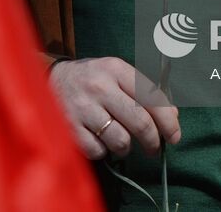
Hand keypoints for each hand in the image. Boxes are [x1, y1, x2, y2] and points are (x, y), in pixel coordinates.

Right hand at [49, 56, 181, 160]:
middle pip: (140, 122)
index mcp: (116, 69)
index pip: (152, 97)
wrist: (45, 81)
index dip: (168, 121)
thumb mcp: (116, 75)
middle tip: (154, 148)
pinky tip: (99, 140)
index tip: (174, 135)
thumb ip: (143, 92)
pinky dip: (103, 151)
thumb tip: (173, 116)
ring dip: (126, 147)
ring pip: (121, 141)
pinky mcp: (70, 129)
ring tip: (121, 142)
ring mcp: (83, 109)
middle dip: (153, 141)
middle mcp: (100, 87)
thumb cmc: (90, 79)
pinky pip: (99, 151)